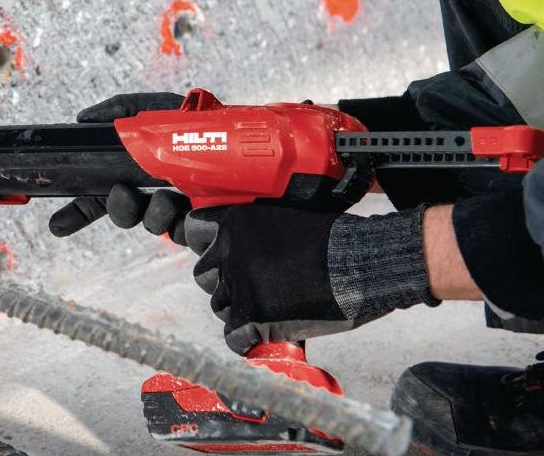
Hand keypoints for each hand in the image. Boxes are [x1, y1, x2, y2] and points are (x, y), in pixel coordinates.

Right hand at [49, 93, 191, 243]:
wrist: (249, 143)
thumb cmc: (201, 123)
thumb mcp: (156, 108)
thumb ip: (118, 110)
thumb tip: (82, 119)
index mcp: (137, 171)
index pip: (100, 196)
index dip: (78, 211)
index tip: (57, 227)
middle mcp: (154, 192)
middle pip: (123, 214)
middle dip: (118, 209)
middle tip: (123, 193)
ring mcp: (180, 210)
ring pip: (153, 225)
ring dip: (155, 213)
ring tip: (171, 198)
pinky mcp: (204, 224)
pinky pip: (185, 235)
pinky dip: (185, 225)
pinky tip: (193, 211)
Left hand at [185, 204, 437, 354]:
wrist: (363, 264)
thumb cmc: (336, 241)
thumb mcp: (286, 217)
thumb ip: (254, 233)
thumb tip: (238, 253)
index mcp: (236, 221)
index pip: (195, 232)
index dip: (208, 247)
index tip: (220, 257)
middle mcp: (230, 250)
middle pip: (205, 275)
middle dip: (226, 283)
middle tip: (256, 288)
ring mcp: (240, 284)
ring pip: (219, 307)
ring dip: (240, 310)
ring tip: (273, 308)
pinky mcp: (253, 316)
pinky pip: (233, 337)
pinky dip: (249, 340)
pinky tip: (270, 333)